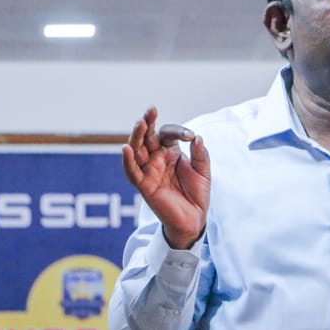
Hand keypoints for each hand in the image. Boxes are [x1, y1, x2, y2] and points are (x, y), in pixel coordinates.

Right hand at [122, 107, 210, 248]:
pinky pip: (133, 172)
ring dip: (136, 137)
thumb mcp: (203, 172)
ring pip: (137, 151)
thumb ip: (201, 155)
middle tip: (150, 110)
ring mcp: (149, 171)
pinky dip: (128, 161)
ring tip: (140, 123)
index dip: (178, 132)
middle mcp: (157, 159)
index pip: (168, 134)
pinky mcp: (144, 185)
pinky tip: (126, 148)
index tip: (190, 137)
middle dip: (148, 123)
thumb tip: (197, 137)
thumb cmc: (196, 194)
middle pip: (147, 137)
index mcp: (170, 153)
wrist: (194, 219)